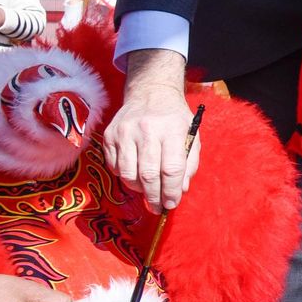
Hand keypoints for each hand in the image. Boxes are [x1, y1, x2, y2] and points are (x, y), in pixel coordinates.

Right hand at [103, 49, 199, 210]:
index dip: (171, 191)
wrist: (151, 92)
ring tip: (147, 192)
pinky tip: (134, 175)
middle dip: (154, 197)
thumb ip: (190, 163)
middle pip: (148, 174)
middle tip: (157, 208)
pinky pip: (114, 166)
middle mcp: (146, 130)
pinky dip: (124, 176)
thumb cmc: (175, 118)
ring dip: (138, 189)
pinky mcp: (109, 135)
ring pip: (127, 173)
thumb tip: (181, 189)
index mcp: (172, 129)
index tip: (172, 204)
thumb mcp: (192, 135)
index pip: (171, 168)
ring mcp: (124, 132)